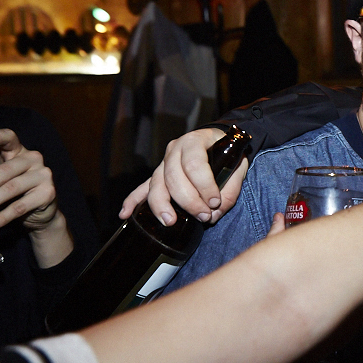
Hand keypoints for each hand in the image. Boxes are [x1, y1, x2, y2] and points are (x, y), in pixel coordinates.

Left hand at [0, 129, 62, 234]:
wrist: (42, 213)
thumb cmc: (17, 193)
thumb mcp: (4, 179)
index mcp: (19, 151)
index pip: (8, 137)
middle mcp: (34, 159)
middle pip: (5, 170)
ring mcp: (43, 175)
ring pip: (11, 188)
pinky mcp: (48, 193)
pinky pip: (20, 206)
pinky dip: (2, 217)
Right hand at [120, 128, 246, 226]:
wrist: (218, 142)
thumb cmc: (228, 153)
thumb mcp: (237, 165)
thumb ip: (230, 188)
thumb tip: (214, 213)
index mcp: (195, 141)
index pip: (195, 164)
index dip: (204, 185)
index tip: (215, 202)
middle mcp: (175, 149)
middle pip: (174, 177)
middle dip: (188, 200)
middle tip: (203, 216)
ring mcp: (163, 162)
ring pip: (156, 184)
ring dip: (162, 205)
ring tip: (170, 221)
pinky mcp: (158, 175)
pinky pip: (142, 188)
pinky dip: (132, 201)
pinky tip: (125, 214)